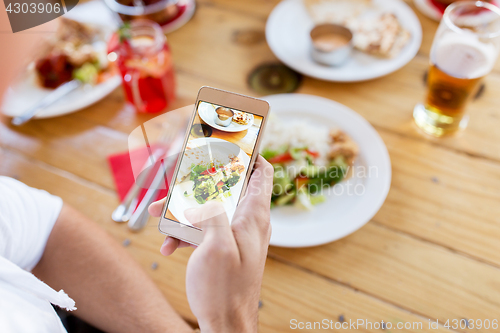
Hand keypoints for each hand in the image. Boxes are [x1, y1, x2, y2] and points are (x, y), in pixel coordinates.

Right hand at [149, 156, 273, 332]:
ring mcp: (235, 234)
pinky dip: (186, 232)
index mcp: (253, 215)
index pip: (261, 171)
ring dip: (184, 209)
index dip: (248, 152)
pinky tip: (169, 244)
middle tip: (176, 178)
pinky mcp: (224, 247)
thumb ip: (214, 212)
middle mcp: (247, 220)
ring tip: (158, 214)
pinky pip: (204, 229)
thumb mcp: (216, 245)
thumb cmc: (225, 289)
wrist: (225, 325)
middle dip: (197, 182)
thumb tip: (209, 192)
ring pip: (210, 207)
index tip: (227, 142)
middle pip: (226, 186)